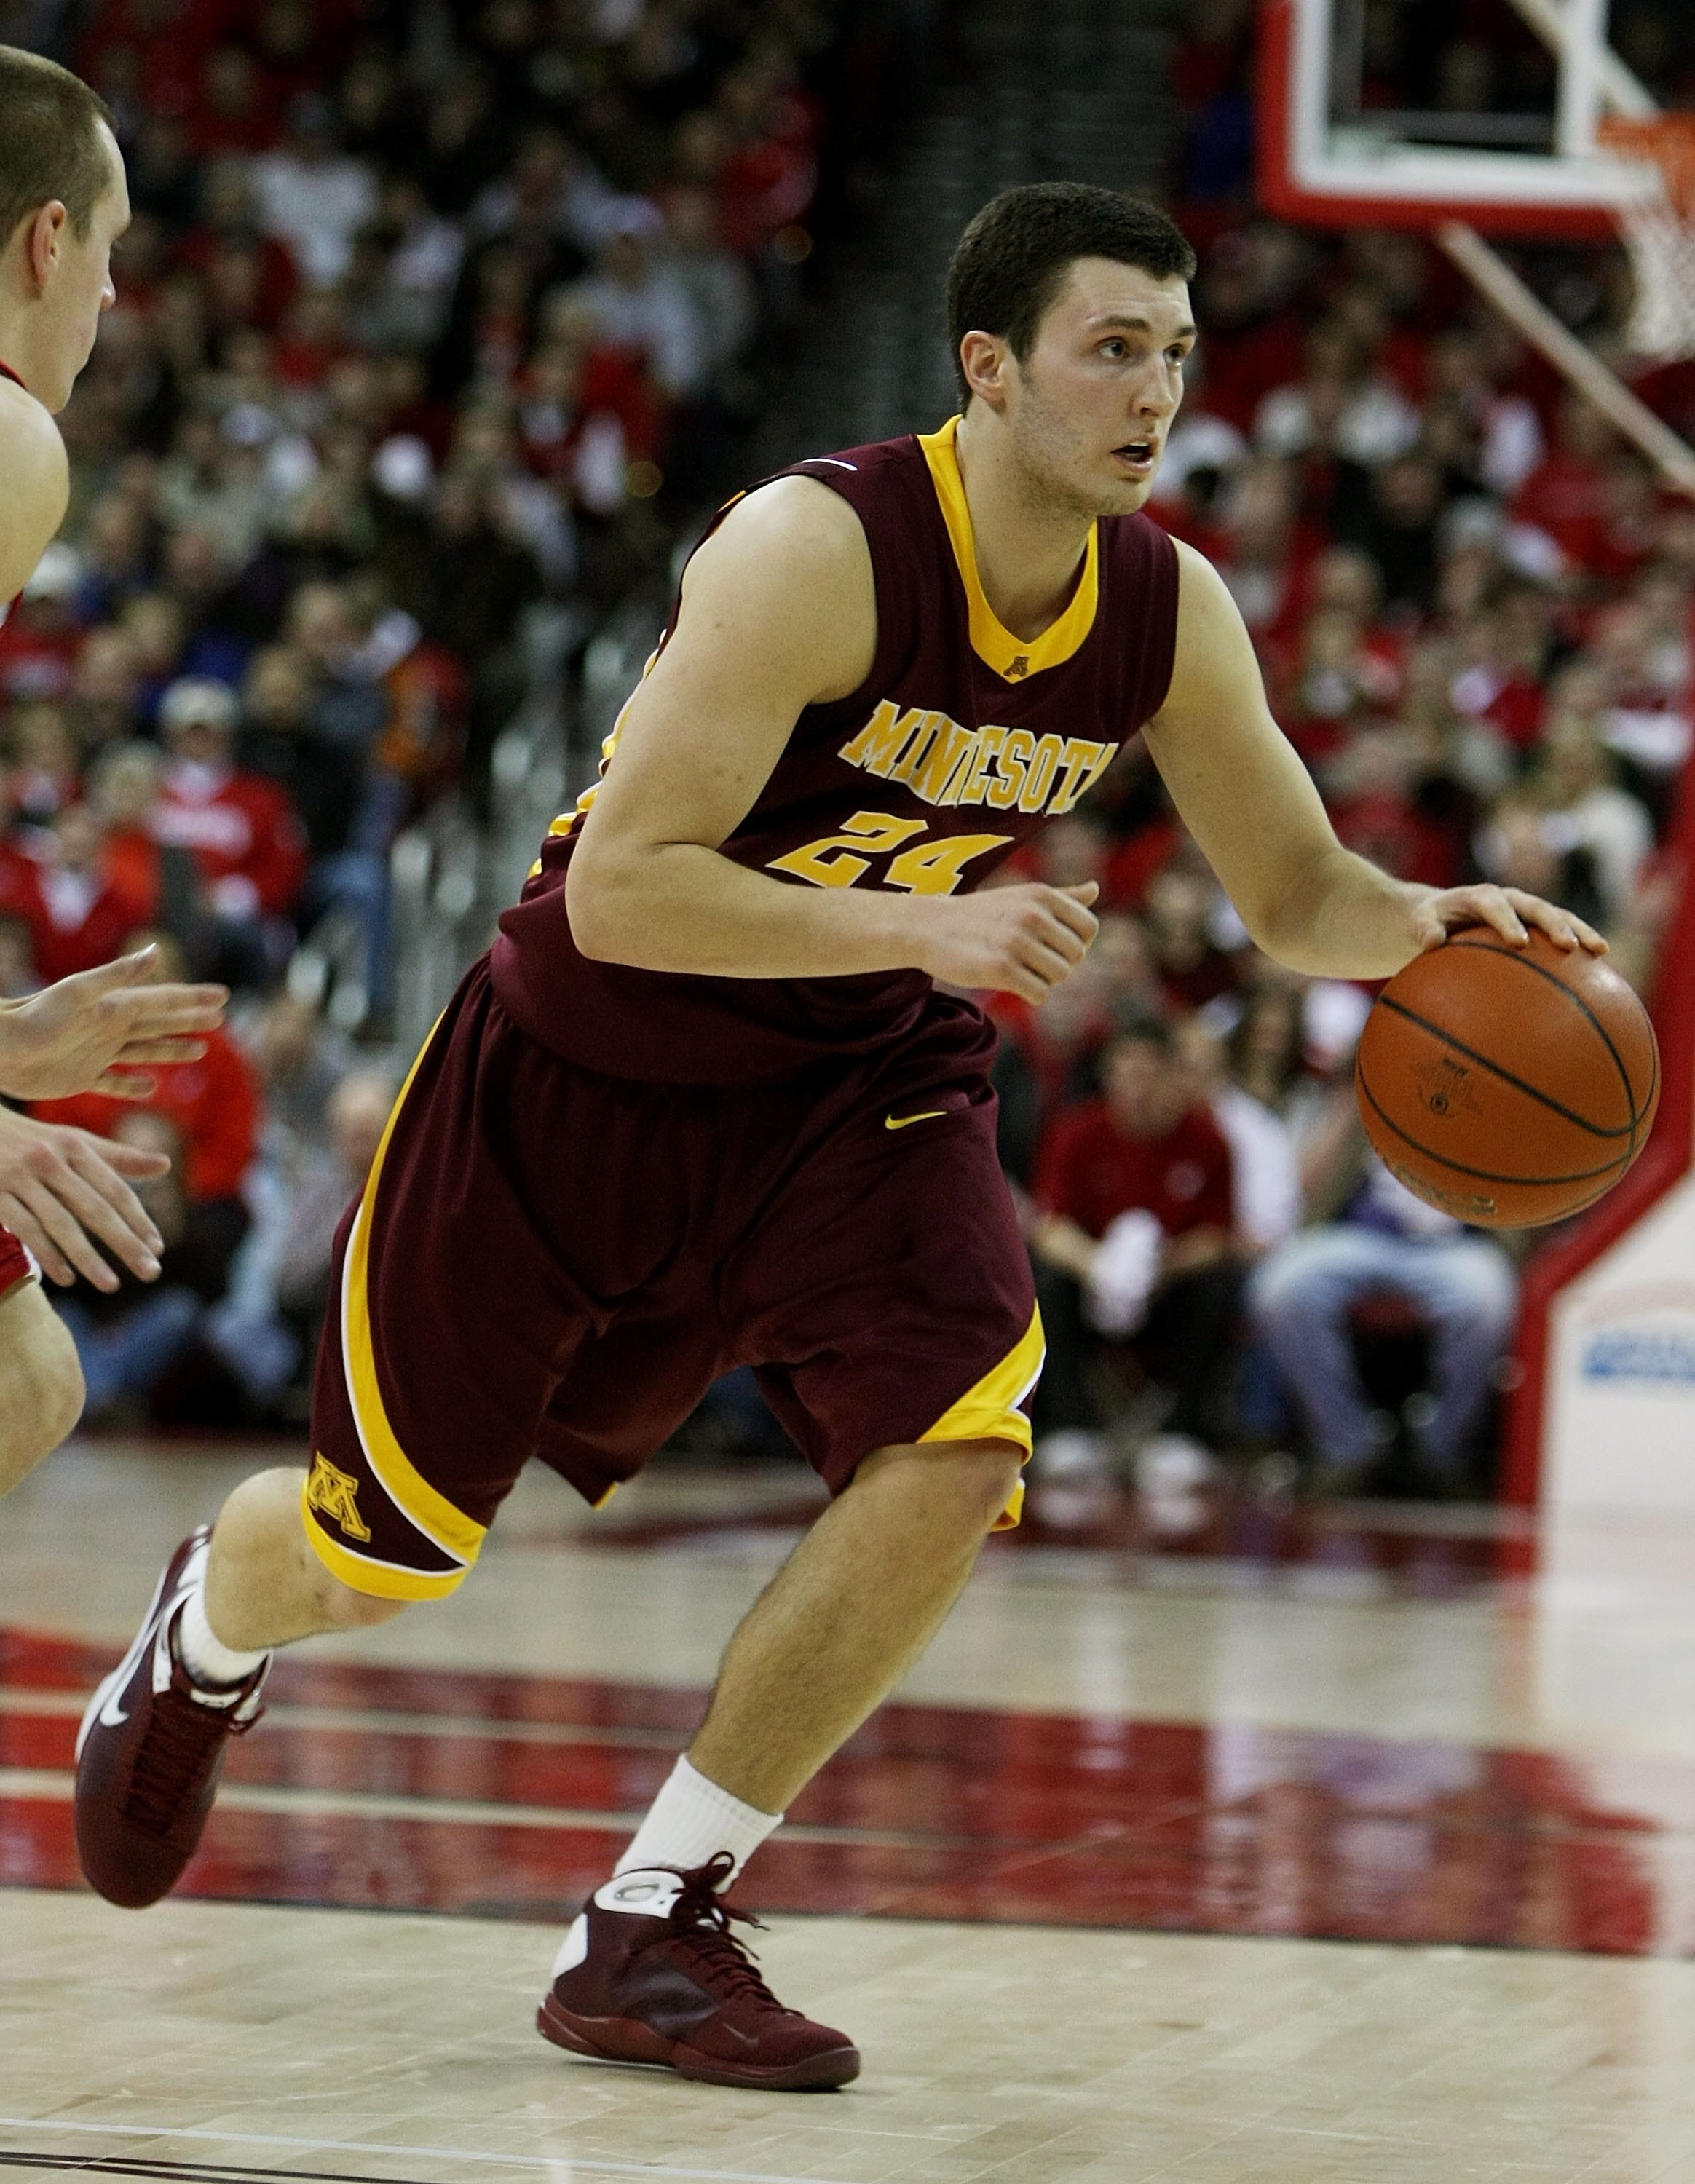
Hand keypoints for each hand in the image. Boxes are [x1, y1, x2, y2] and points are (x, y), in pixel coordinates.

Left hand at [0, 948, 227, 1100]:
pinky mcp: (82, 1078)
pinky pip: (115, 1083)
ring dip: (172, 1050)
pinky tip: (150, 1087)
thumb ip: (119, 974)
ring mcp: (97, 1053)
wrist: (1, 1048)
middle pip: (160, 1024)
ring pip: (145, 1051)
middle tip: (220, 1017)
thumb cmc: (35, 1016)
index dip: (192, 998)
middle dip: (190, 1020)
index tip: (222, 995)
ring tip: (199, 1051)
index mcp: (114, 1006)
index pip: (162, 1000)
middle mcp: (110, 1028)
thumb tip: (157, 950)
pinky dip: (133, 1086)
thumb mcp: (79, 991)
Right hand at [0, 1108, 167, 1289]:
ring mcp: (19, 1177)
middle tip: (151, 1272)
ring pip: (60, 1223)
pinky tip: (66, 1278)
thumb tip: (166, 1165)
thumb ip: (118, 1157)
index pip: (114, 1189)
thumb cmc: (31, 1139)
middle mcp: (49, 1160)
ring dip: (88, 1257)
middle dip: (125, 1243)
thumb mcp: (73, 1141)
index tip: (158, 1248)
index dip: (138, 1219)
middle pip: (95, 1209)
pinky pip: (25, 1229)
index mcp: (75, 1147)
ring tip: (111, 1285)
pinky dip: (46, 1254)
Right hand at [915, 881, 1099, 1004]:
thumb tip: (1095, 889)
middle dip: (1057, 964)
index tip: (1052, 946)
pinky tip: (1010, 981)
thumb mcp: (1020, 896)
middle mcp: (1031, 914)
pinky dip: (1030, 994)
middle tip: (1029, 960)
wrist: (929, 927)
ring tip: (1018, 968)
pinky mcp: (1000, 968)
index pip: (1088, 928)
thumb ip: (1061, 896)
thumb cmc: (979, 914)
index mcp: (1041, 894)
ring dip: (1043, 979)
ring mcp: (1016, 941)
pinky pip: (1040, 994)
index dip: (1075, 943)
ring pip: (1060, 976)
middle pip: (1076, 956)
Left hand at [1410, 885, 1606, 957]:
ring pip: (1558, 916)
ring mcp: (1528, 909)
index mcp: (1481, 896)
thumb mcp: (1421, 921)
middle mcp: (1510, 898)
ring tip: (1600, 950)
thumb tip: (1431, 942)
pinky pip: (1563, 931)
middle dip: (1554, 924)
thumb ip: (1423, 928)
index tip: (1519, 943)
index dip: (1508, 921)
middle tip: (1568, 946)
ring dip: (1580, 930)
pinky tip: (1599, 965)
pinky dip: (1580, 943)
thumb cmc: (1432, 920)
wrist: (1446, 910)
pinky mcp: (1539, 922)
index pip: (1496, 906)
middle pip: (1537, 907)